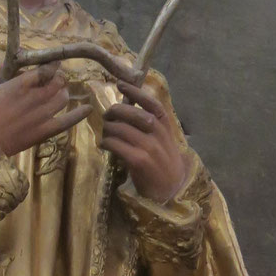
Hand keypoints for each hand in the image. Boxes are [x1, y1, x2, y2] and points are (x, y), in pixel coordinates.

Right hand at [0, 64, 90, 157]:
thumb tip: (5, 64)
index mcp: (20, 84)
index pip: (46, 69)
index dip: (52, 65)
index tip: (52, 64)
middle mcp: (35, 98)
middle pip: (58, 82)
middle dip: (57, 79)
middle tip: (53, 81)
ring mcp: (40, 116)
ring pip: (63, 99)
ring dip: (63, 94)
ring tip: (58, 94)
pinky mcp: (42, 133)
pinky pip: (67, 122)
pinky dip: (78, 114)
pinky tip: (88, 109)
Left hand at [101, 82, 190, 202]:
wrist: (171, 191)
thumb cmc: (164, 164)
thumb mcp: (164, 141)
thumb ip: (151, 126)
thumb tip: (128, 109)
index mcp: (166, 126)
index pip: (151, 103)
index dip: (135, 92)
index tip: (120, 84)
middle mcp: (158, 134)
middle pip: (132, 114)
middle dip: (115, 111)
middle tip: (106, 116)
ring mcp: (149, 147)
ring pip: (121, 129)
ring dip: (108, 129)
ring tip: (104, 133)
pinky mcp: (139, 161)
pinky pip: (117, 145)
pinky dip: (107, 142)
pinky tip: (104, 145)